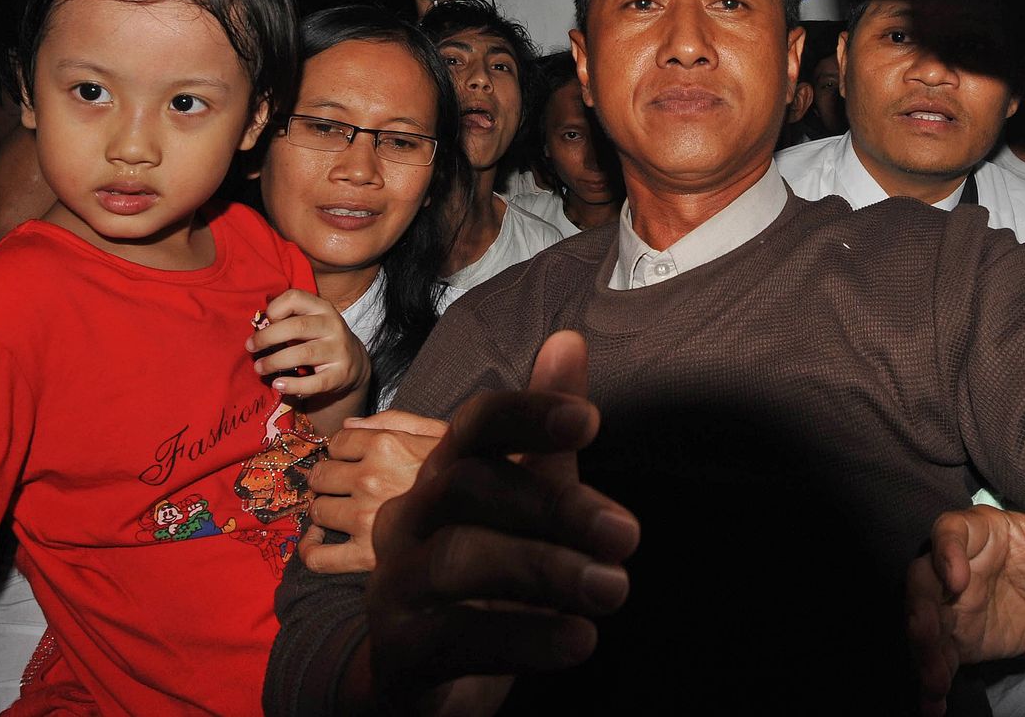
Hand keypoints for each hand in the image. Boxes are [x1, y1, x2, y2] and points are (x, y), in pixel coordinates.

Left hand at [248, 289, 369, 418]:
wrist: (353, 363)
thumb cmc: (319, 339)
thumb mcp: (310, 322)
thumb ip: (287, 321)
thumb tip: (257, 330)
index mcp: (322, 308)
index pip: (295, 298)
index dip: (274, 309)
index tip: (265, 322)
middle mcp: (333, 326)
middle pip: (297, 326)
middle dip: (267, 337)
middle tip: (251, 348)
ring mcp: (338, 350)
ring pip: (303, 354)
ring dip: (275, 362)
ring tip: (259, 368)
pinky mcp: (340, 374)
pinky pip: (315, 382)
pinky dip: (293, 385)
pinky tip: (278, 385)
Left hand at [301, 410, 449, 573]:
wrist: (485, 506)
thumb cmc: (462, 466)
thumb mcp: (434, 430)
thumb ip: (391, 420)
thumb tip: (347, 425)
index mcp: (385, 444)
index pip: (336, 443)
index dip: (341, 451)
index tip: (351, 461)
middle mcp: (370, 478)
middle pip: (320, 476)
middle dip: (329, 479)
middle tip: (344, 487)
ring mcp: (364, 517)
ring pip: (318, 510)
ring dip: (325, 510)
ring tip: (342, 511)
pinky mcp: (365, 555)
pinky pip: (319, 556)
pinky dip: (310, 549)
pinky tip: (316, 541)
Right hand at [366, 331, 639, 706]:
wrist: (419, 683)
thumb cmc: (481, 583)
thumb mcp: (522, 509)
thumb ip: (546, 440)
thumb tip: (569, 341)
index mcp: (442, 478)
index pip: (473, 425)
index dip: (527, 414)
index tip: (590, 420)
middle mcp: (407, 521)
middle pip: (467, 487)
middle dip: (553, 504)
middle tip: (628, 534)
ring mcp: (395, 586)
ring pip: (458, 558)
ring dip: (547, 569)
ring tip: (614, 588)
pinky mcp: (400, 652)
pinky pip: (456, 636)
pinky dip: (524, 637)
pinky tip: (579, 640)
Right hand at [905, 506, 1024, 716]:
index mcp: (975, 532)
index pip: (950, 531)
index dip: (946, 551)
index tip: (956, 579)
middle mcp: (950, 567)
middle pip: (922, 581)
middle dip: (921, 608)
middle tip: (926, 634)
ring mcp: (947, 606)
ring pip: (924, 625)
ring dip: (924, 653)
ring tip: (934, 681)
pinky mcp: (952, 641)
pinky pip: (937, 660)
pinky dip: (932, 683)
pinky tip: (934, 705)